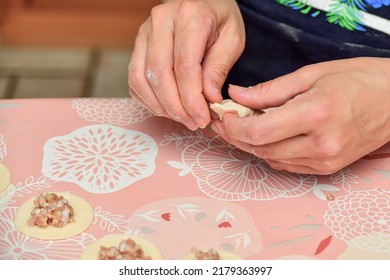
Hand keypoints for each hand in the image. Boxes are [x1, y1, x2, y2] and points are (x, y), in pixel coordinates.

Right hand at [128, 0, 244, 129]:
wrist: (203, 1)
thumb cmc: (220, 20)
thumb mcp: (232, 39)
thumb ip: (218, 68)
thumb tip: (208, 99)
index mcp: (190, 16)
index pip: (184, 66)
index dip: (191, 99)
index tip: (202, 118)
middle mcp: (161, 21)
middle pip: (159, 75)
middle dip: (176, 107)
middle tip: (192, 122)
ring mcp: (145, 32)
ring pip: (140, 79)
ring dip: (160, 106)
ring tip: (180, 117)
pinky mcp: (138, 44)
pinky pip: (134, 79)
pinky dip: (148, 99)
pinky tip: (166, 107)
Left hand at [211, 57, 389, 174]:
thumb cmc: (358, 80)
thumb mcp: (311, 75)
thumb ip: (268, 90)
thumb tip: (236, 96)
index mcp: (317, 114)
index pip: (259, 132)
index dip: (234, 127)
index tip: (224, 115)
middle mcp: (321, 145)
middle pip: (261, 149)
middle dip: (236, 137)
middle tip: (224, 122)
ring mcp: (325, 161)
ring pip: (270, 159)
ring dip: (250, 145)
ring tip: (240, 127)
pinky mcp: (327, 169)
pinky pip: (286, 164)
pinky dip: (269, 152)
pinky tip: (264, 137)